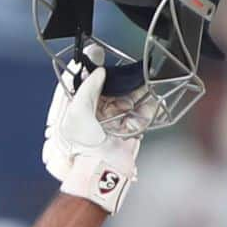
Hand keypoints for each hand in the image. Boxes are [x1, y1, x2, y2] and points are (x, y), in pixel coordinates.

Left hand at [41, 45, 142, 213]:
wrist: (101, 174)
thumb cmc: (82, 148)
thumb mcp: (77, 113)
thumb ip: (87, 89)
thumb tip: (98, 72)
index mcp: (74, 111)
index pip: (80, 84)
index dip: (88, 67)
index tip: (95, 52)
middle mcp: (92, 116)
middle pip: (107, 89)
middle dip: (119, 78)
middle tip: (127, 65)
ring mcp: (111, 123)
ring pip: (126, 99)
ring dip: (136, 88)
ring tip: (144, 75)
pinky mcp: (127, 131)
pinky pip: (139, 114)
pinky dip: (148, 104)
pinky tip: (152, 93)